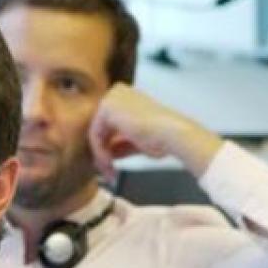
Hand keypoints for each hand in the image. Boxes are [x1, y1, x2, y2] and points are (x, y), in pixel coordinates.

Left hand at [87, 84, 222, 182]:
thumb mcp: (135, 141)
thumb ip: (119, 144)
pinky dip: (101, 152)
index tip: (111, 167)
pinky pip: (95, 135)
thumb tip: (107, 154)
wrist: (171, 133)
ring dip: (102, 156)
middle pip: (100, 130)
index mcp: (126, 98)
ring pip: (96, 134)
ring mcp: (111, 98)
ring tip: (110, 172)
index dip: (108, 149)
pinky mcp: (106, 107)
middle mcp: (117, 93)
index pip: (108, 127)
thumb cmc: (161, 137)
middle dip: (103, 154)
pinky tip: (109, 163)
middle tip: (108, 173)